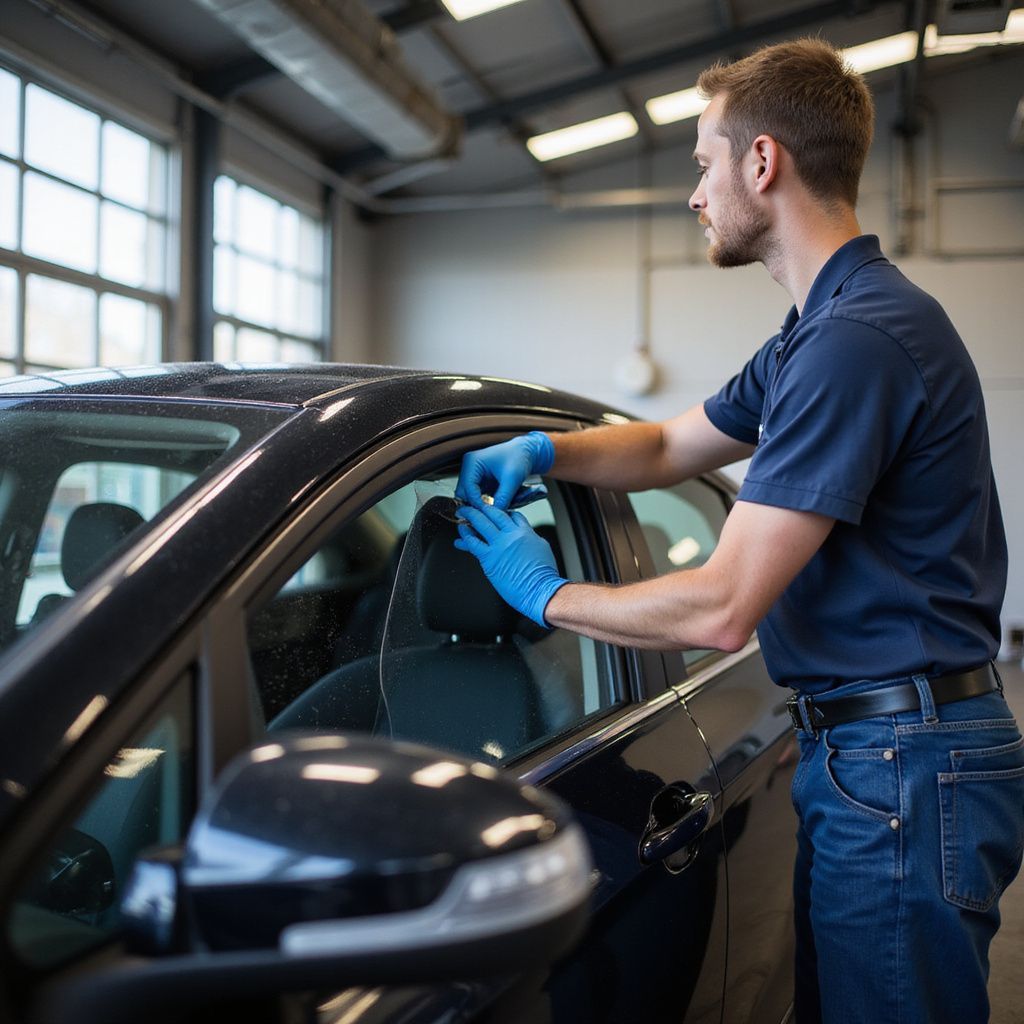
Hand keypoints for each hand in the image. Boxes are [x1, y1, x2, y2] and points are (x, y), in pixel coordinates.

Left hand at [453, 503, 567, 626]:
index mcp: (526, 532)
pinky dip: (465, 537)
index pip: (512, 515)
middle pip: (494, 513)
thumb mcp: (542, 548)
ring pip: (480, 522)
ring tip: (462, 514)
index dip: (502, 512)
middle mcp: (511, 535)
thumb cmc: (543, 575)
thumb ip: (532, 539)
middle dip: (482, 507)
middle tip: (475, 506)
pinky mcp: (489, 558)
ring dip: (469, 516)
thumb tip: (528, 538)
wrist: (540, 590)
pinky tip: (461, 536)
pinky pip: (473, 543)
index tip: (495, 513)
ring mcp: (499, 545)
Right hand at [455, 431, 554, 509]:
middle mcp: (469, 468)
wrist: (525, 453)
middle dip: (475, 505)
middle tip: (488, 515)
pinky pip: (475, 496)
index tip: (488, 512)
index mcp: (473, 462)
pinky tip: (492, 507)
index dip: (476, 502)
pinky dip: (482, 503)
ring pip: (467, 496)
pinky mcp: (479, 481)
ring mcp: (473, 475)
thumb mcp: (512, 479)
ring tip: (491, 512)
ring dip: (478, 505)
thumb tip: (496, 514)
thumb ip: (503, 497)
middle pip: (463, 493)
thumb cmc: (518, 458)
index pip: (468, 487)